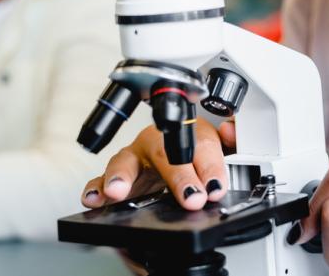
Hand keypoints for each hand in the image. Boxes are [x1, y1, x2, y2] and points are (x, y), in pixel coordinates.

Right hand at [81, 118, 235, 210]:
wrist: (173, 159)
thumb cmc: (195, 152)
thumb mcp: (223, 148)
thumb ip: (234, 139)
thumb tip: (232, 129)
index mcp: (187, 133)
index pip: (201, 146)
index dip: (210, 167)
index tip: (215, 187)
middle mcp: (157, 143)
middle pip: (164, 152)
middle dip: (178, 176)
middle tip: (191, 198)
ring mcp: (134, 159)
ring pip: (124, 161)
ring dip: (121, 176)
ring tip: (119, 192)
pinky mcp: (116, 179)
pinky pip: (99, 180)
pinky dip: (95, 188)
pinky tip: (95, 198)